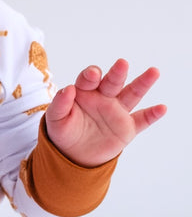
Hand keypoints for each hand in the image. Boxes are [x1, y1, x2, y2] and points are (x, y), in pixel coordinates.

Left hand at [45, 59, 166, 166]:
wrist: (73, 153)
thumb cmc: (63, 130)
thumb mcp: (55, 118)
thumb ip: (60, 103)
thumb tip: (68, 89)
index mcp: (84, 91)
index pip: (89, 79)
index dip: (91, 75)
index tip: (93, 74)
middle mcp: (103, 96)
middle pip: (112, 81)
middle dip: (117, 73)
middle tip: (122, 63)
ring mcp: (116, 111)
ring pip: (131, 94)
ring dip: (142, 83)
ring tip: (154, 71)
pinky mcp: (127, 128)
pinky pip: (141, 120)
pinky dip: (152, 115)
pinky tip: (162, 107)